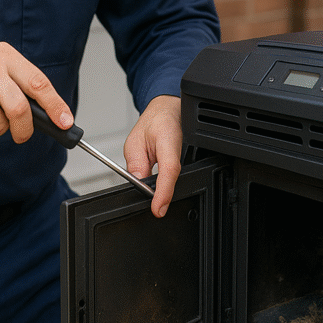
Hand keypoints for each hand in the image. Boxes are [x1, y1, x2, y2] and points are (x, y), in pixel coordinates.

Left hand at [123, 94, 181, 218]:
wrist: (168, 113)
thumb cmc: (153, 122)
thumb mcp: (135, 141)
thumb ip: (136, 163)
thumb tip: (138, 184)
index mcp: (168, 140)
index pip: (169, 170)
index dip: (164, 193)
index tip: (157, 209)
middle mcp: (181, 151)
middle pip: (173, 182)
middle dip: (159, 195)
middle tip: (145, 196)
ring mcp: (186, 160)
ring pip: (174, 183)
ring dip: (160, 190)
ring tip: (149, 179)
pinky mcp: (185, 165)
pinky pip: (174, 180)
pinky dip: (164, 187)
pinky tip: (156, 185)